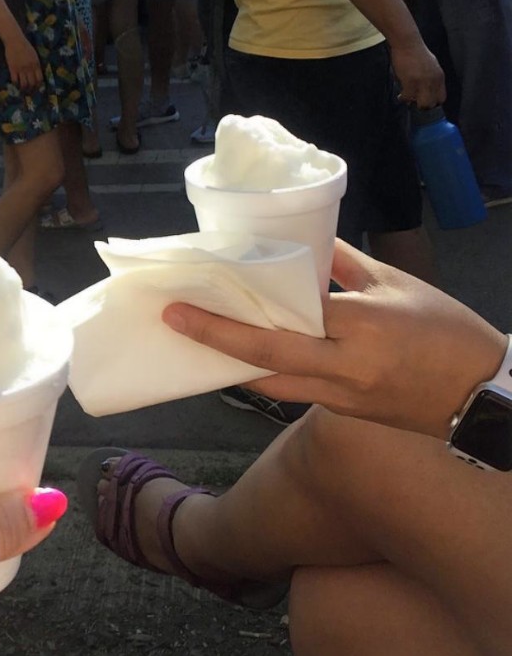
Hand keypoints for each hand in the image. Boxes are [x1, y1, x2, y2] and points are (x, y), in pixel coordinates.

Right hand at [5, 33, 42, 90]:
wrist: (15, 40)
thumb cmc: (25, 46)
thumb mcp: (34, 55)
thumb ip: (36, 64)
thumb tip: (37, 73)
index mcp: (36, 64)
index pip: (39, 79)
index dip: (38, 86)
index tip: (36, 88)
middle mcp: (29, 68)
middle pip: (32, 83)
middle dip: (31, 90)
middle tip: (29, 92)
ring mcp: (21, 69)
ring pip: (24, 84)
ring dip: (23, 89)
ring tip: (22, 90)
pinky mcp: (12, 68)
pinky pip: (15, 80)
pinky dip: (16, 84)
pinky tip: (16, 84)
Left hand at [163, 240, 507, 439]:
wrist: (484, 395)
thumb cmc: (445, 330)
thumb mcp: (396, 284)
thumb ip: (344, 263)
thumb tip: (306, 242)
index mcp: (362, 327)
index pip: (293, 315)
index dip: (245, 307)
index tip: (204, 291)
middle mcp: (345, 367)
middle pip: (268, 356)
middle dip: (217, 338)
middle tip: (176, 318)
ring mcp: (342, 397)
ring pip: (273, 383)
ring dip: (233, 362)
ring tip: (198, 337)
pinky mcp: (343, 413)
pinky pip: (292, 393)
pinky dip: (263, 375)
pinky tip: (242, 356)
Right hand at [389, 37, 444, 107]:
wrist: (407, 43)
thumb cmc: (416, 51)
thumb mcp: (431, 65)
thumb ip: (431, 77)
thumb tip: (427, 87)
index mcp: (440, 76)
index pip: (441, 98)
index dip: (432, 102)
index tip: (424, 100)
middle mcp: (434, 81)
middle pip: (432, 104)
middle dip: (422, 105)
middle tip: (414, 101)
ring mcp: (423, 83)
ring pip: (421, 104)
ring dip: (413, 102)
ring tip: (406, 98)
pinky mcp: (410, 82)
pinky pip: (408, 97)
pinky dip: (403, 98)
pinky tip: (400, 95)